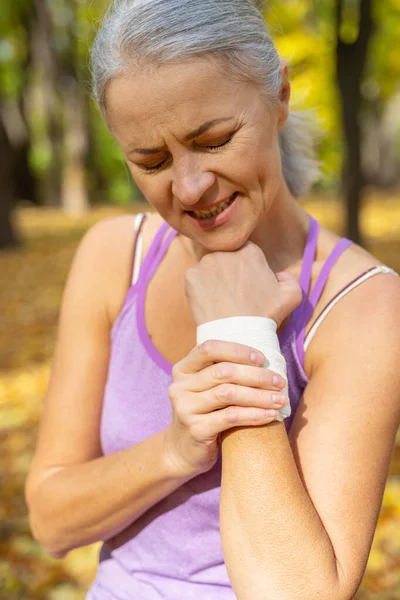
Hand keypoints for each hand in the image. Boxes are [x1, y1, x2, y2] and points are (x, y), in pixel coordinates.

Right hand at [163, 340, 287, 477]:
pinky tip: (270, 415)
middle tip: (280, 382)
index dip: (237, 351)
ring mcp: (185, 408)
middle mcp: (180, 386)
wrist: (184, 450)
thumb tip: (265, 361)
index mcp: (183, 369)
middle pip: (223, 372)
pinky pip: (231, 417)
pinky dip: (254, 414)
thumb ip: (223, 373)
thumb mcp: (206, 388)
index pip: (209, 349)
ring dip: (260, 395)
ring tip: (280, 400)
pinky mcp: (196, 429)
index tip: (262, 359)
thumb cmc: (205, 413)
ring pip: (228, 394)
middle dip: (256, 375)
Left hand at [184, 242, 300, 326]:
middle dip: (229, 271)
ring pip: (210, 267)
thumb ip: (289, 278)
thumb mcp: (291, 296)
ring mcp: (207, 262)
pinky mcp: (191, 275)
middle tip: (233, 292)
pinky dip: (199, 288)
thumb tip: (279, 274)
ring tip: (220, 299)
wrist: (237, 336)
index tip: (246, 283)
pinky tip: (209, 302)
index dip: (246, 268)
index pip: (245, 251)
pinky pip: (195, 278)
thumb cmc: (264, 317)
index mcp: (250, 251)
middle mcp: (227, 252)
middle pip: (226, 256)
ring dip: (213, 278)